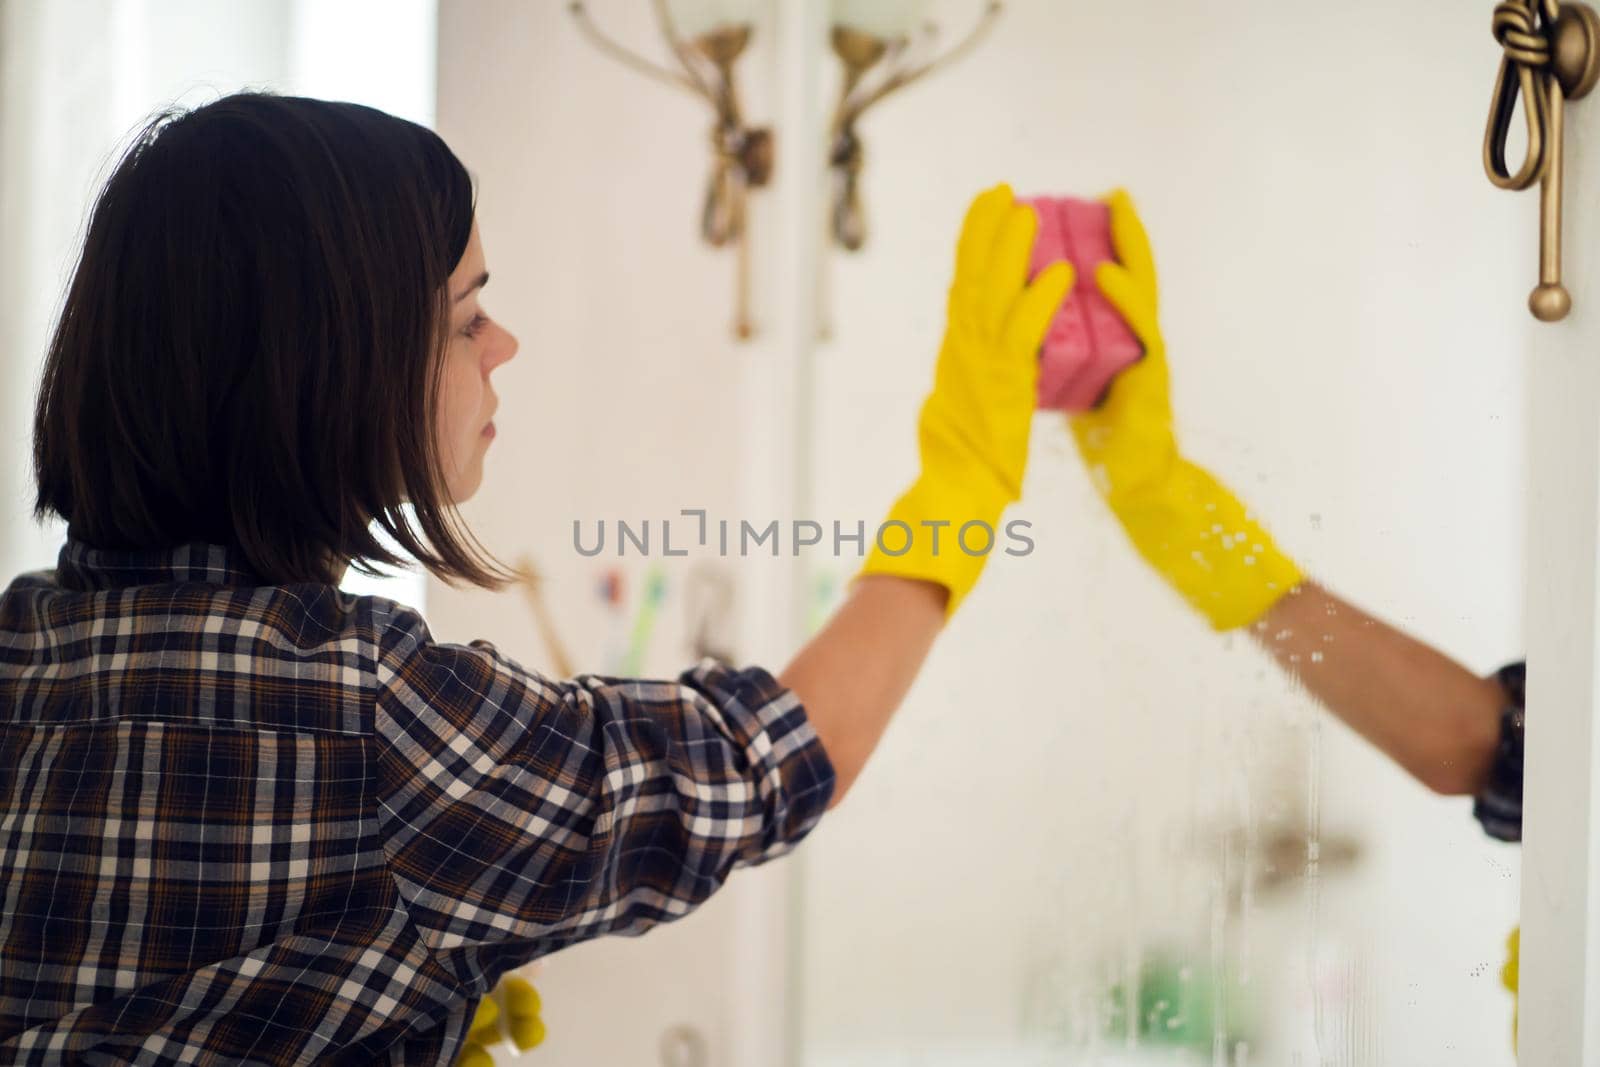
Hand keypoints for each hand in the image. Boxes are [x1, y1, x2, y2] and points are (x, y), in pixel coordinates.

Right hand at [858, 183, 1073, 616]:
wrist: (957, 491)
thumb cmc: (958, 460)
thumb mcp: (957, 404)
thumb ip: (965, 375)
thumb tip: (962, 359)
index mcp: (955, 351)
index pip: (963, 284)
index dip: (972, 243)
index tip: (984, 208)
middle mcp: (961, 348)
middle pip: (970, 274)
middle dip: (984, 228)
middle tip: (1001, 190)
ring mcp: (979, 363)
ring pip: (994, 292)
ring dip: (1011, 249)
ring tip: (1028, 211)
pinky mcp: (1004, 382)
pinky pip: (1026, 331)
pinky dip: (1041, 298)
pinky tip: (1059, 272)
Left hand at [1070, 190, 1300, 630]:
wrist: (1135, 482)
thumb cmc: (1108, 433)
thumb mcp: (1079, 378)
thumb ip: (1066, 347)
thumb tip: (1031, 320)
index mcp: (1117, 334)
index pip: (1109, 279)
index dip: (1101, 242)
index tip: (1087, 203)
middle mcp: (1137, 336)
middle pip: (1133, 271)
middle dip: (1124, 230)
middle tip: (1111, 192)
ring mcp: (1148, 352)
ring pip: (1142, 290)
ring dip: (1130, 249)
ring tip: (1114, 212)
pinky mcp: (1151, 374)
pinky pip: (1138, 329)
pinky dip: (1125, 299)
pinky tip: (1105, 273)